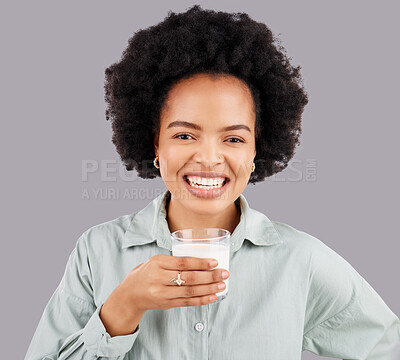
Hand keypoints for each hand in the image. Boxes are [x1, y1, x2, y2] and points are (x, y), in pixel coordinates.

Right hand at [100, 254, 229, 335]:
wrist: (129, 294)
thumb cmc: (145, 273)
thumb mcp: (155, 261)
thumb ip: (174, 261)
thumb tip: (201, 260)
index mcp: (157, 263)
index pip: (182, 263)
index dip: (200, 263)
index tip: (215, 262)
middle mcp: (159, 278)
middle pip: (189, 278)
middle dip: (209, 276)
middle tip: (224, 273)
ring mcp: (162, 293)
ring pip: (190, 291)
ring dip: (209, 289)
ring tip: (222, 285)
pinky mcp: (166, 304)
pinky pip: (186, 302)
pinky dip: (201, 300)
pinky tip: (212, 297)